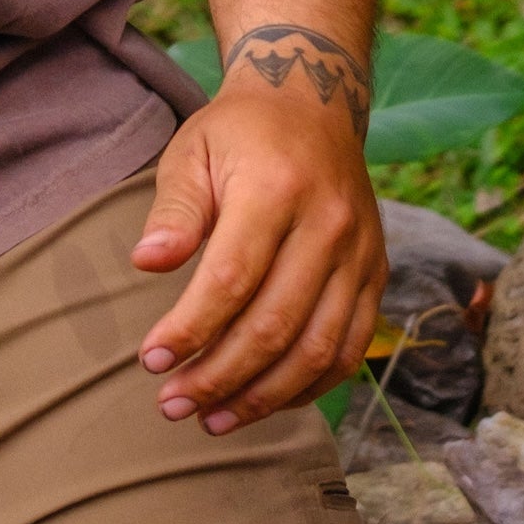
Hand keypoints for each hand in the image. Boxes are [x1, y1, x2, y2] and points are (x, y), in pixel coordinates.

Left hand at [130, 28, 387, 434]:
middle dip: (219, 377)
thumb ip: (174, 210)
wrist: (314, 102)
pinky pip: (349, 349)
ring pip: (318, 349)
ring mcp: (360, 253)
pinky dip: (308, 387)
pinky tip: (264, 403)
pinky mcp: (376, 274)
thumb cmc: (239, 133)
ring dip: (263, 396)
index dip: (191, 329)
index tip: (151, 361)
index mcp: (277, 189)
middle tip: (171, 406)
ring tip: (212, 420)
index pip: (232, 278)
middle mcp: (329, 224)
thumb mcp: (192, 150)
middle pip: (275, 324)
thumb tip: (147, 264)